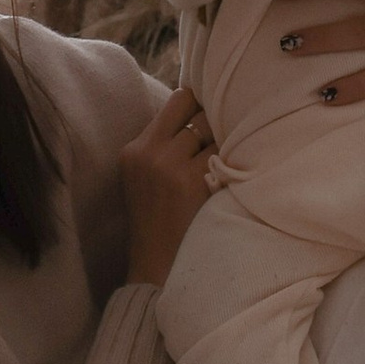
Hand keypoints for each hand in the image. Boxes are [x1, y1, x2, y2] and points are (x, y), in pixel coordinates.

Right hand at [120, 85, 217, 284]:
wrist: (157, 264)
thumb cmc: (159, 220)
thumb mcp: (145, 176)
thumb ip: (164, 144)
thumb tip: (203, 109)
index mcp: (134, 149)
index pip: (177, 99)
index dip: (199, 104)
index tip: (212, 115)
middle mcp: (149, 153)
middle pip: (197, 110)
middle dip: (214, 120)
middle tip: (224, 138)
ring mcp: (169, 166)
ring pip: (212, 130)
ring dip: (224, 142)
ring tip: (226, 159)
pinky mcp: (191, 182)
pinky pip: (222, 155)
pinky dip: (230, 163)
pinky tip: (230, 175)